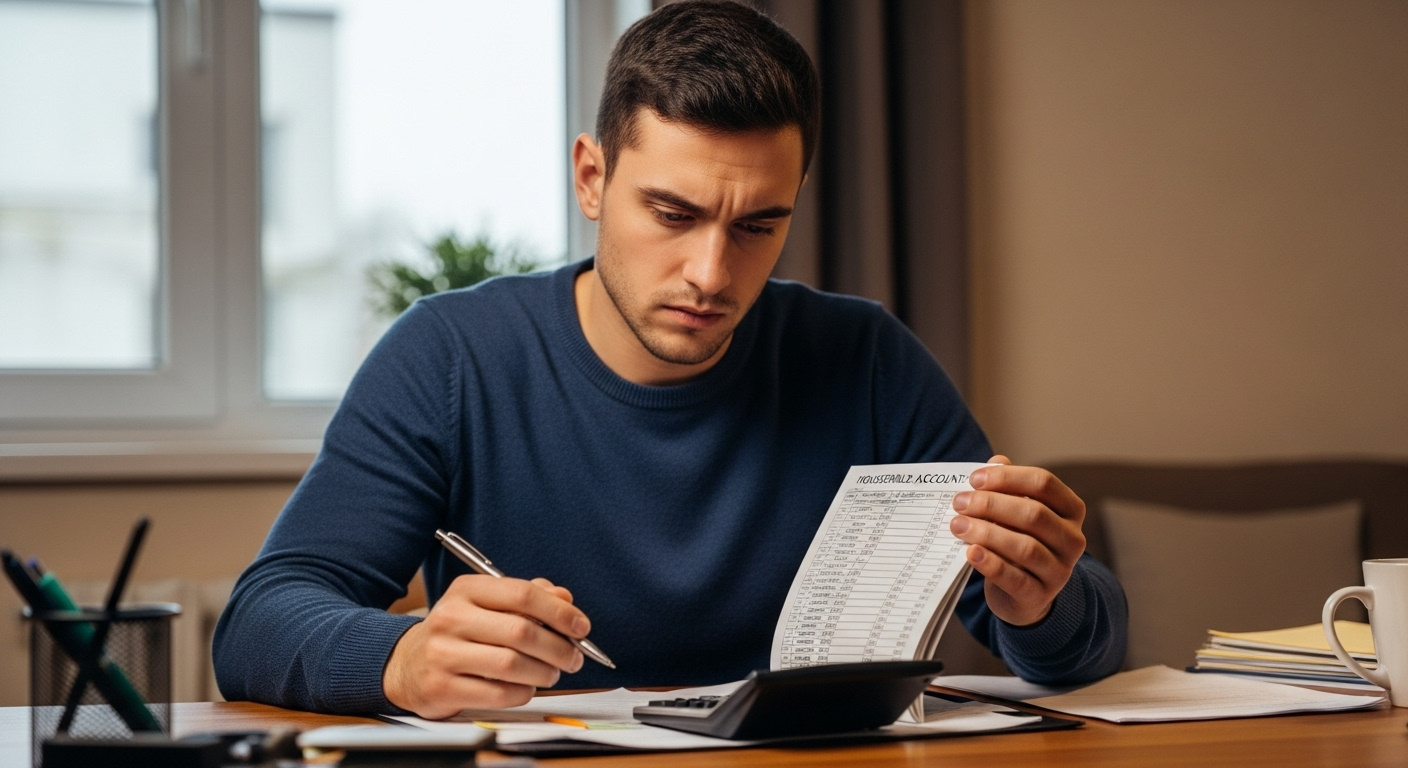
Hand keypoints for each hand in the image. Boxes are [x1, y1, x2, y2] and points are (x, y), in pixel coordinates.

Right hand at [382, 575, 587, 718]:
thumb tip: (566, 600)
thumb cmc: (460, 632)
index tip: (581, 626)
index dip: (559, 612)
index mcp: (466, 590)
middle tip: (574, 656)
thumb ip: (529, 597)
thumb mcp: (487, 604)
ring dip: (544, 672)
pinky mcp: (442, 688)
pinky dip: (523, 692)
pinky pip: (499, 694)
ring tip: (552, 673)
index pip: (522, 594)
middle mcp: (451, 618)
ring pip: (513, 665)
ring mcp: (443, 654)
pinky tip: (525, 687)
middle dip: (559, 647)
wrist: (407, 664)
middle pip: (522, 631)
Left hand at [949, 455, 1086, 626]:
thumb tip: (995, 462)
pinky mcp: (1040, 596)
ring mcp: (1060, 570)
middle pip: (1033, 514)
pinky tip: (970, 552)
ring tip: (957, 525)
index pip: (1044, 483)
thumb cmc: (1017, 541)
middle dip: (991, 505)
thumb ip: (1007, 487)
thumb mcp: (1015, 513)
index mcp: (1070, 510)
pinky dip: (991, 563)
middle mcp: (1073, 539)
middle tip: (959, 502)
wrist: (1024, 593)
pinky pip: (1015, 578)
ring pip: (1025, 547)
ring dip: (986, 533)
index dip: (1007, 477)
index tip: (974, 479)